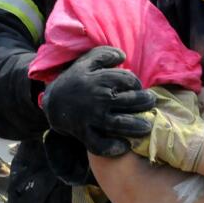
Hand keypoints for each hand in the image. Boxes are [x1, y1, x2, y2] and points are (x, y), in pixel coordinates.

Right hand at [42, 46, 156, 155]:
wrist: (52, 102)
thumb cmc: (74, 80)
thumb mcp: (86, 62)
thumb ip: (104, 54)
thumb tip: (123, 56)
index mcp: (99, 80)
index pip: (127, 80)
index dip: (136, 83)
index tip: (138, 87)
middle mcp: (97, 99)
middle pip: (128, 101)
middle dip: (144, 102)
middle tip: (151, 102)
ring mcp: (91, 118)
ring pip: (118, 124)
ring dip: (136, 126)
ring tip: (147, 127)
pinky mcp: (84, 133)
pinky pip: (99, 144)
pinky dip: (112, 148)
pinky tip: (125, 146)